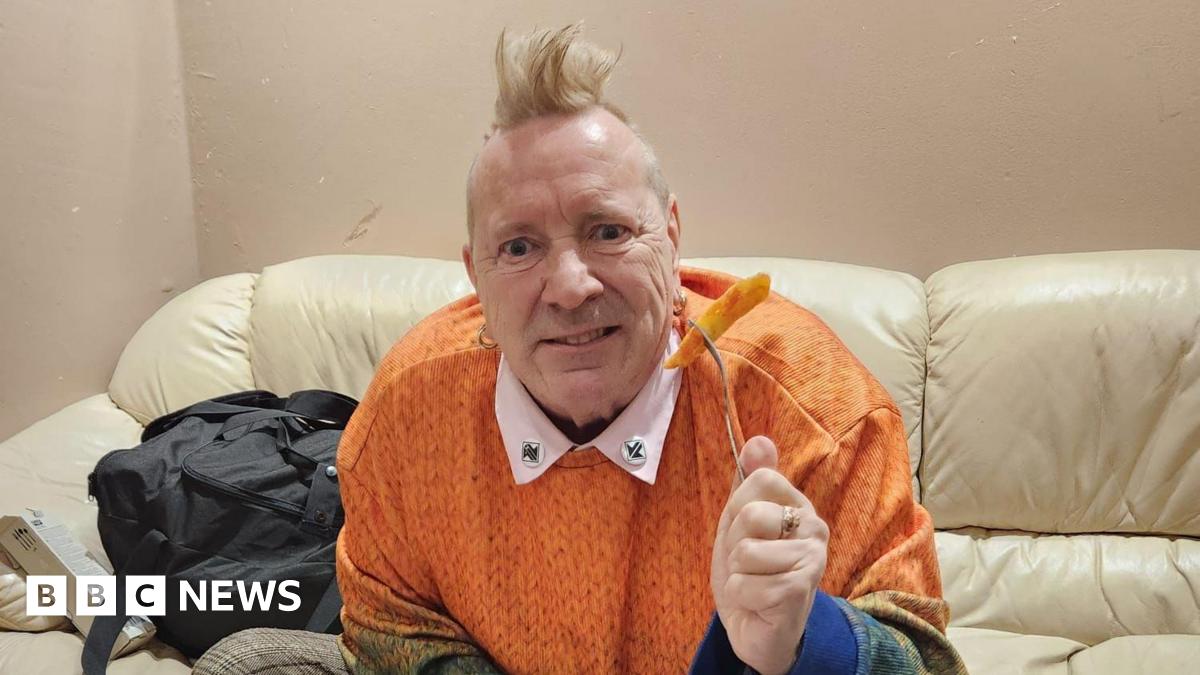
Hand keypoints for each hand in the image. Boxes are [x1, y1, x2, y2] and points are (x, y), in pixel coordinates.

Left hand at [710, 436, 829, 674]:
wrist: (760, 628)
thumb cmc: (751, 573)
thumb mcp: (740, 523)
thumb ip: (747, 482)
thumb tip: (759, 439)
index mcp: (799, 505)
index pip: (759, 478)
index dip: (738, 508)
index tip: (747, 532)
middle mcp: (815, 527)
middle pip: (750, 514)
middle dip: (735, 545)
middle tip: (750, 564)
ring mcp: (812, 558)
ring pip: (745, 552)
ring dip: (738, 574)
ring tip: (755, 582)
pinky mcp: (800, 589)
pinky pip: (746, 584)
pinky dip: (742, 597)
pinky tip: (760, 603)